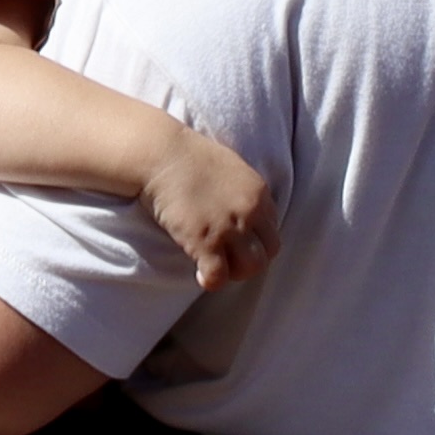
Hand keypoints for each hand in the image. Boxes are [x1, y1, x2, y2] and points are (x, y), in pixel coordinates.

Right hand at [141, 132, 278, 287]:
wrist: (162, 154)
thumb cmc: (191, 157)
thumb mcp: (232, 169)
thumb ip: (244, 193)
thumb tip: (244, 213)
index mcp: (259, 193)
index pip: (272, 231)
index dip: (255, 241)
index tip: (237, 242)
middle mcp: (250, 211)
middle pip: (269, 253)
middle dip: (250, 260)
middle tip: (227, 258)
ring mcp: (229, 227)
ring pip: (251, 268)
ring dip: (233, 272)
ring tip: (215, 265)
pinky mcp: (204, 241)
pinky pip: (219, 276)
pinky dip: (211, 281)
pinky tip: (199, 273)